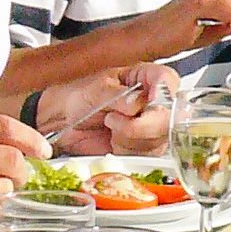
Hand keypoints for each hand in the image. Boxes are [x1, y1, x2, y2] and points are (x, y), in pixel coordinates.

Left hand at [42, 65, 180, 155]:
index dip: (163, 90)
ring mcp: (151, 124)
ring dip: (129, 138)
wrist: (61, 120)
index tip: (148, 100)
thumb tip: (139, 102)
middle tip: (113, 120)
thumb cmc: (77, 96)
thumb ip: (119, 96)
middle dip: (141, 125)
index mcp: (145, 77)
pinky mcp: (144, 145)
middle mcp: (154, 100)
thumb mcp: (96, 90)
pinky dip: (126, 150)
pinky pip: (147, 154)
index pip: (167, 79)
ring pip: (158, 138)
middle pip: (168, 116)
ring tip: (110, 126)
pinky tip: (114, 141)